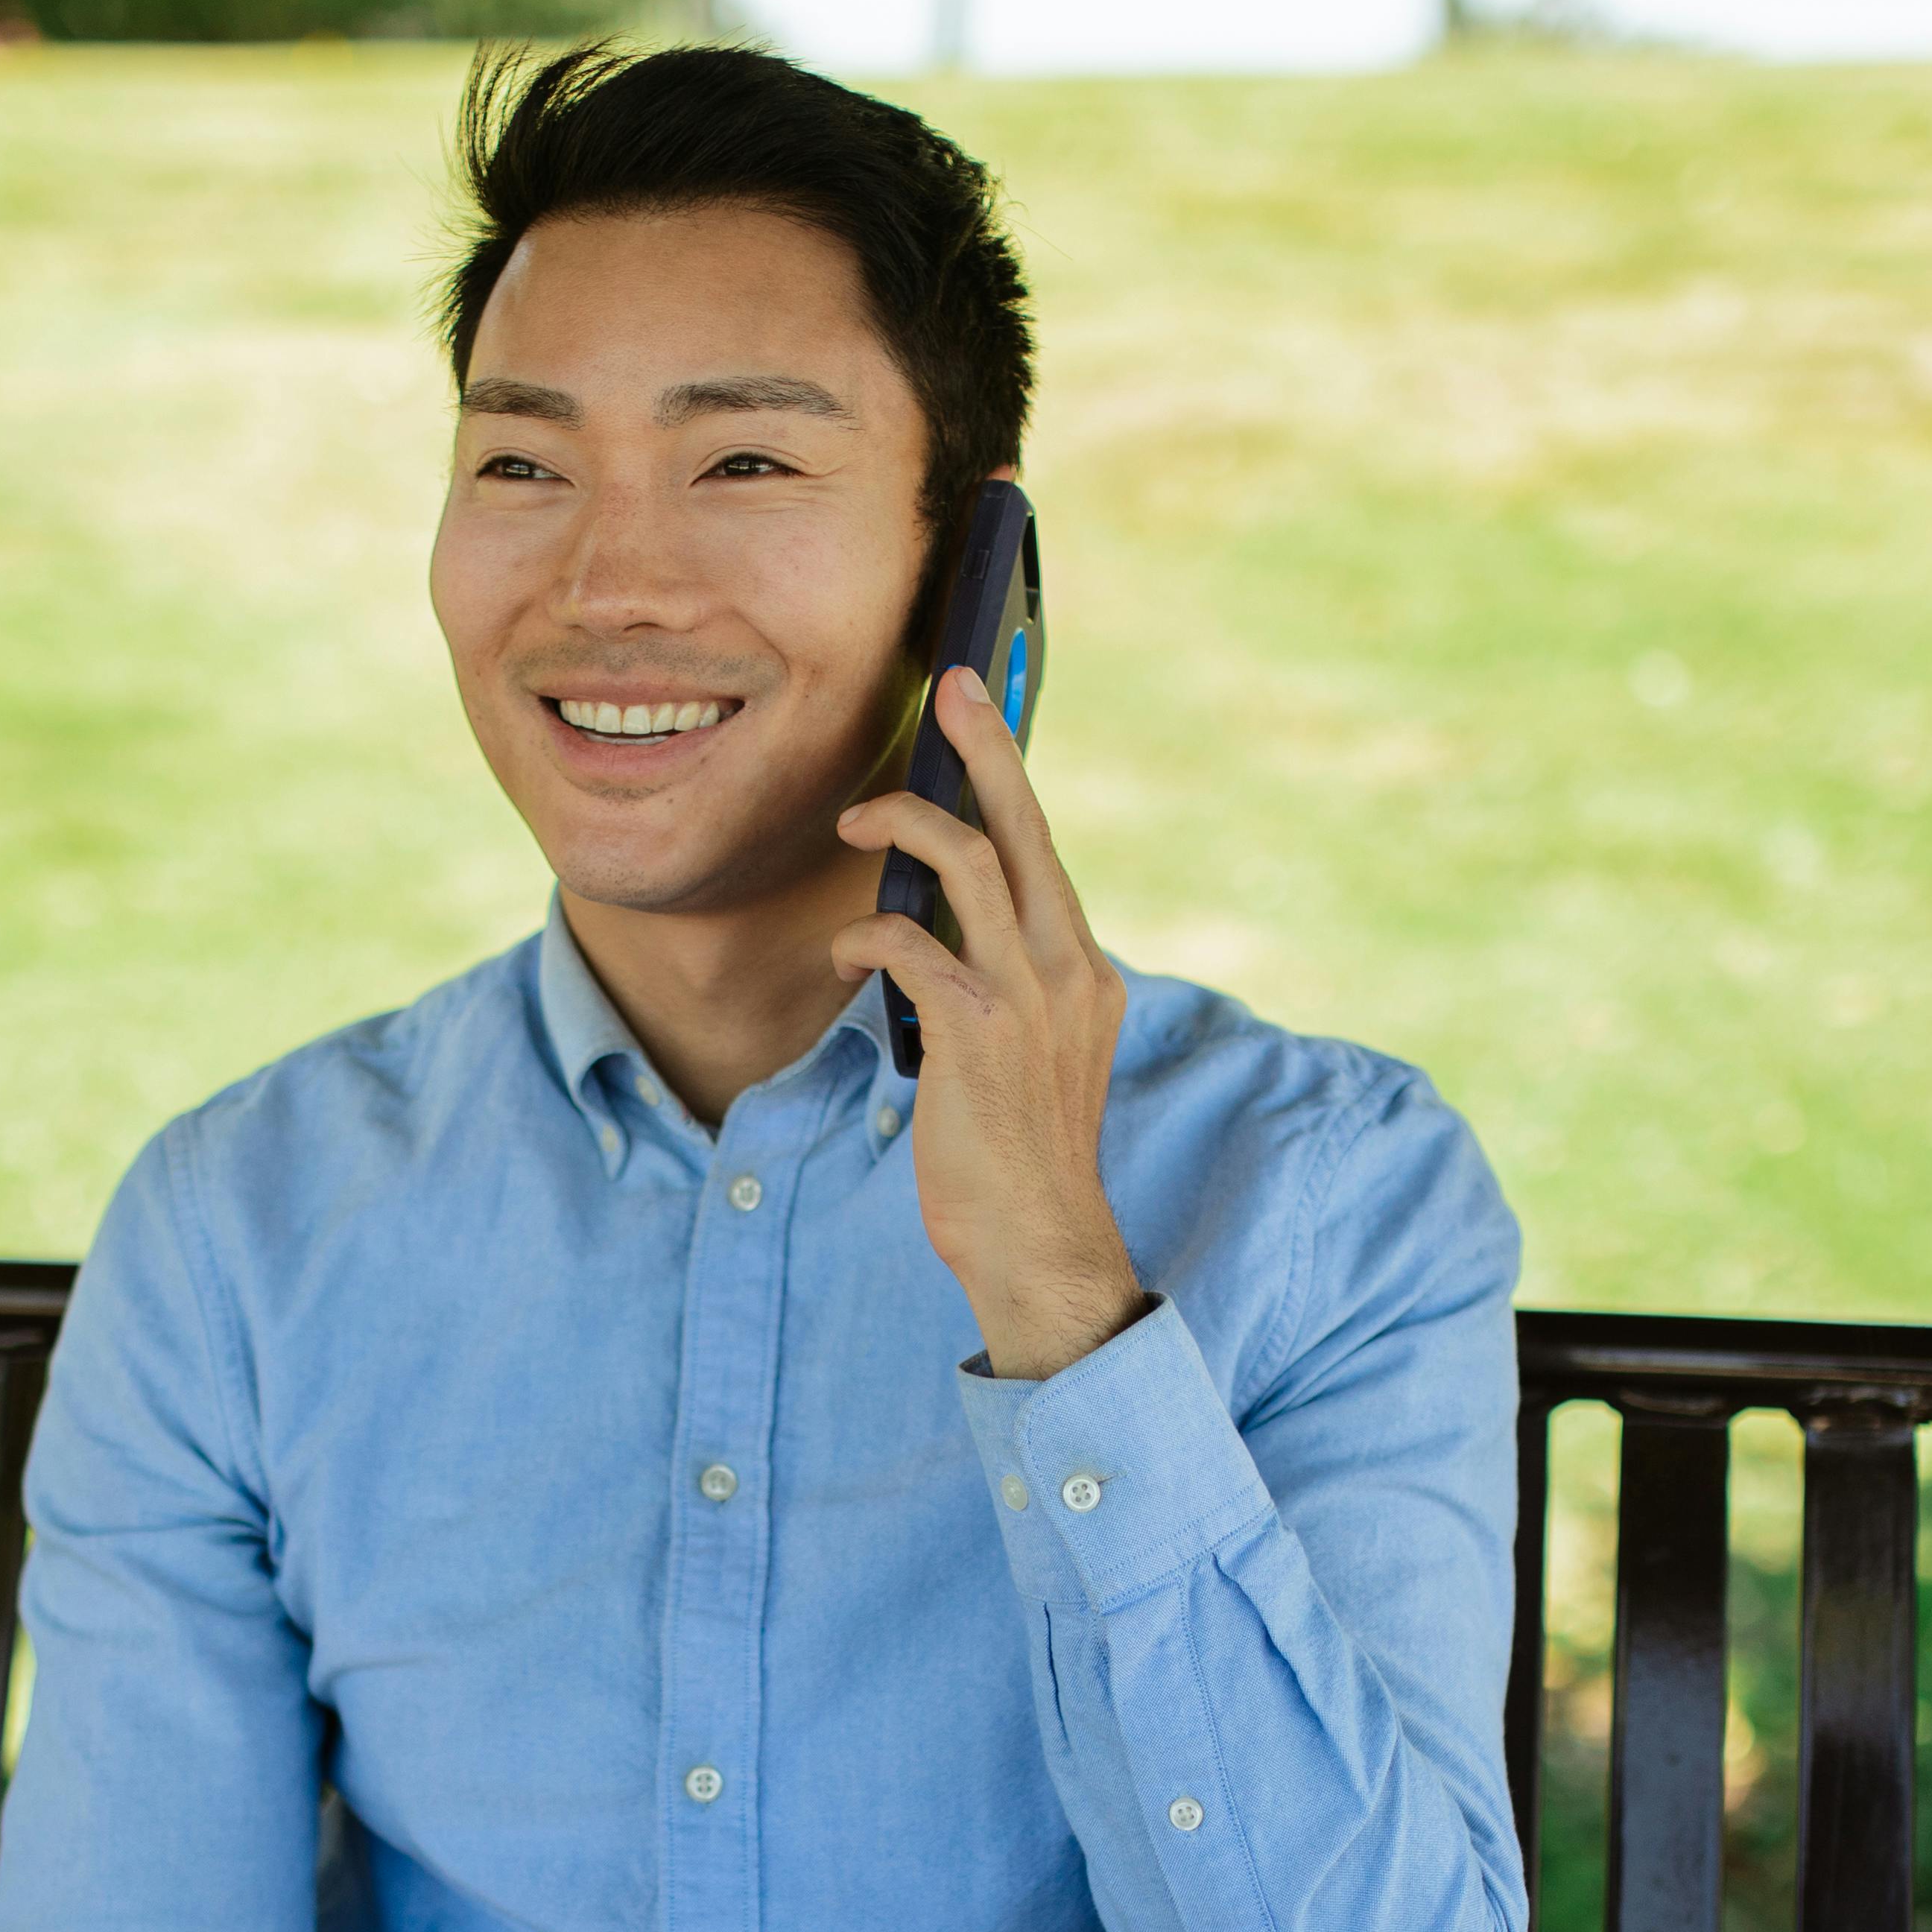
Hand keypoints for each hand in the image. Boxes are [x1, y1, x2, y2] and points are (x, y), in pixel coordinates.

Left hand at [828, 666, 1149, 1382]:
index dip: (1007, 777)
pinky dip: (868, 936)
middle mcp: (1069, 969)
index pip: (1045, 852)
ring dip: (904, 831)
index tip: (979, 711)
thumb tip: (940, 929)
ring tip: (854, 823)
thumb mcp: (1030, 1055)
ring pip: (969, 867)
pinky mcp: (977, 1033)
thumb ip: (1005, 986)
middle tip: (951, 687)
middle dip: (982, 750)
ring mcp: (1028, 998)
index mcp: (1085, 969)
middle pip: (1023, 829)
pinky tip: (846, 954)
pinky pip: (911, 946)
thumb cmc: (1020, 1157)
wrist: (1042, 1243)